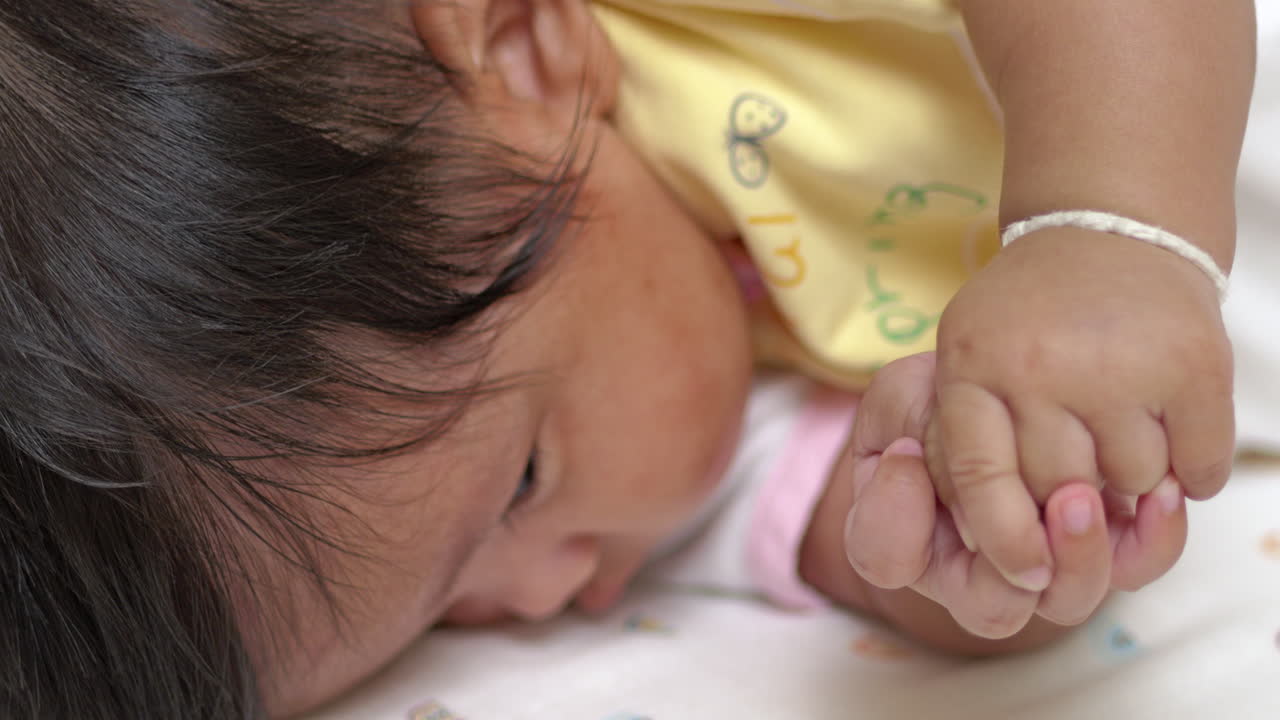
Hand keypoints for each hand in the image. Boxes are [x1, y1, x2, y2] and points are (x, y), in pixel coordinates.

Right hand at [843, 353, 1189, 637]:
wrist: (1021, 378)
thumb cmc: (944, 393)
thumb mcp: (900, 396)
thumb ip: (902, 428)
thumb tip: (909, 460)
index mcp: (905, 537)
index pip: (885, 559)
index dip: (893, 520)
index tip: (905, 453)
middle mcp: (969, 571)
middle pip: (992, 606)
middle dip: (1013, 563)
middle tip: (1033, 499)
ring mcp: (1040, 566)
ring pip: (1066, 599)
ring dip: (1081, 554)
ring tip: (1083, 495)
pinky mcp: (1104, 547)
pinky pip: (1132, 569)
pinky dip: (1151, 539)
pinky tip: (1158, 493)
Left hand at [927, 227, 1231, 592]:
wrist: (1111, 230)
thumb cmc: (1027, 318)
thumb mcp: (968, 361)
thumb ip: (966, 446)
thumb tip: (988, 549)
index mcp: (971, 365)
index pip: (977, 477)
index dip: (1002, 537)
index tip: (1027, 570)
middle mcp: (1040, 365)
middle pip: (1056, 491)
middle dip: (1072, 500)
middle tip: (1082, 472)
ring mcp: (1119, 363)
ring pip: (1131, 483)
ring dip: (1133, 477)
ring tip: (1121, 423)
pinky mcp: (1194, 363)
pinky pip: (1197, 468)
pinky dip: (1191, 469)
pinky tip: (1171, 425)